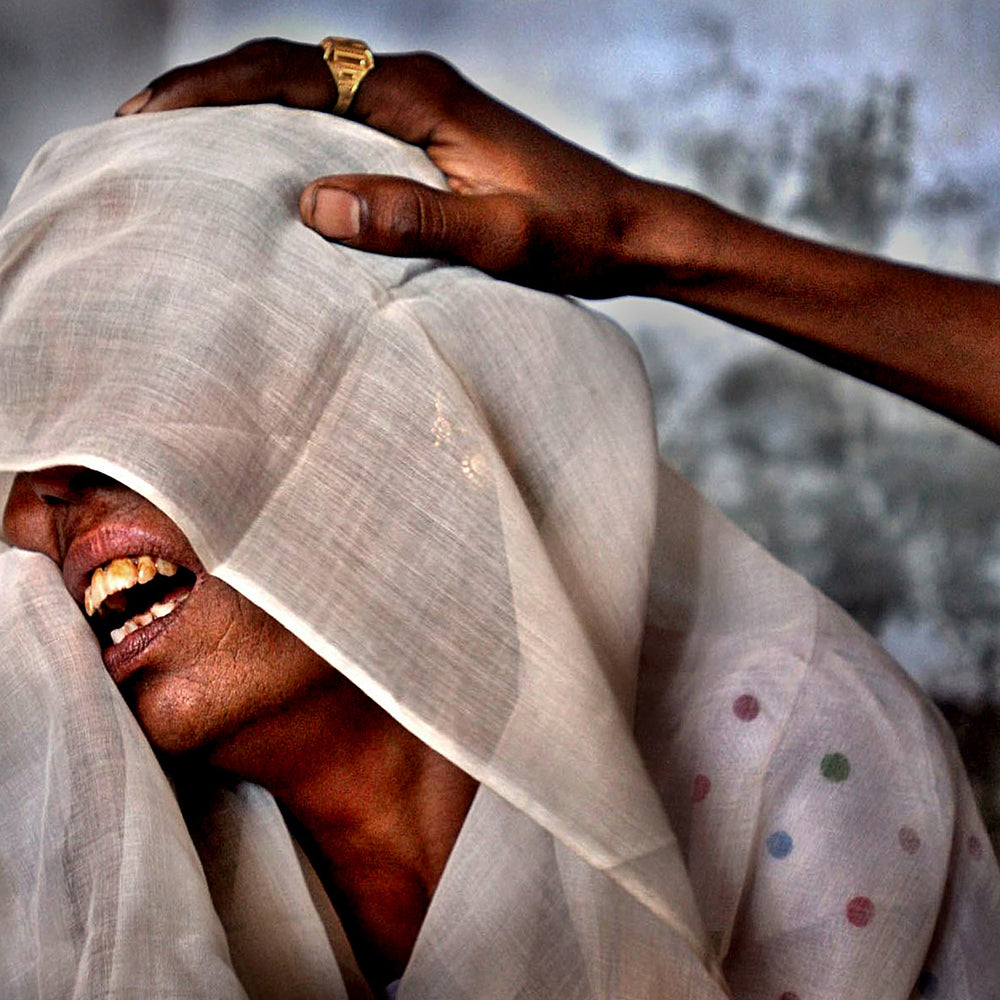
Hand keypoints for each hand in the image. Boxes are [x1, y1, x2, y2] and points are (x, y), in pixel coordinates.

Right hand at [116, 37, 652, 296]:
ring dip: (241, 107)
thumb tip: (312, 204)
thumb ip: (414, 220)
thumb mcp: (501, 238)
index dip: (213, 90)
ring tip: (176, 143)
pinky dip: (285, 131)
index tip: (148, 118)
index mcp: (423, 93)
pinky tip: (260, 165)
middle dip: (208, 90)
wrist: (628, 228)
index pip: (294, 69)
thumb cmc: (575, 234)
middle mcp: (415, 85)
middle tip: (137, 127)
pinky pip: (338, 119)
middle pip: (288, 65)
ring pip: (308, 88)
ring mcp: (421, 107)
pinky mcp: (428, 135)